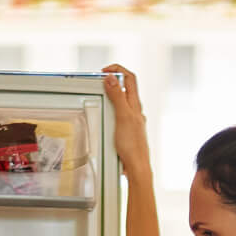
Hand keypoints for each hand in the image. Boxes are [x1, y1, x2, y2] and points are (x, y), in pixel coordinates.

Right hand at [102, 63, 151, 179]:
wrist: (136, 166)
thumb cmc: (132, 145)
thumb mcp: (122, 116)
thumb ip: (117, 96)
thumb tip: (111, 78)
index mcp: (135, 104)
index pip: (130, 78)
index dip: (117, 69)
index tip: (104, 71)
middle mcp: (135, 111)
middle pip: (125, 88)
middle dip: (112, 81)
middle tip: (99, 82)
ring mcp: (131, 121)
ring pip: (121, 102)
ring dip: (110, 96)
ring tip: (100, 98)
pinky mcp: (127, 131)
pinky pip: (118, 116)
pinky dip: (110, 111)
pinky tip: (104, 118)